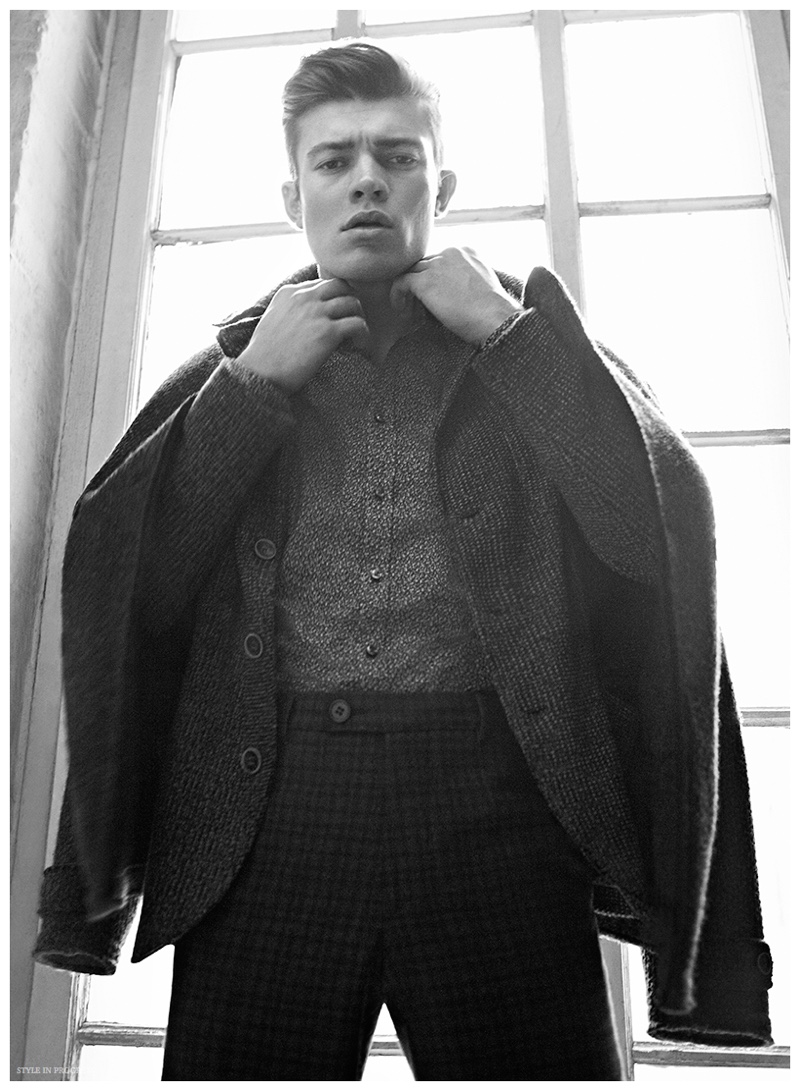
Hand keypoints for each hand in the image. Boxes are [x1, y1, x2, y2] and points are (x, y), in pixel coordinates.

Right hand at [236, 278, 368, 392]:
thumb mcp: (272, 319)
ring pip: (352, 303)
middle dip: (349, 300)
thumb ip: (289, 309)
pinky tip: (360, 346)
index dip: (332, 298)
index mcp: (289, 292)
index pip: (321, 284)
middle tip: (352, 319)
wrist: (260, 372)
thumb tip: (306, 317)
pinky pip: (358, 324)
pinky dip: (364, 335)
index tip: (336, 313)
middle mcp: (304, 297)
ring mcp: (317, 313)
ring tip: (357, 335)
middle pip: (340, 286)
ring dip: (359, 317)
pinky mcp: (327, 332)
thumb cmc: (263, 354)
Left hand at [389, 247, 521, 345]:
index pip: (440, 260)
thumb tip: (452, 295)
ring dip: (409, 292)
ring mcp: (437, 265)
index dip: (434, 279)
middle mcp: (450, 252)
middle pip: (425, 265)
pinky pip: (401, 283)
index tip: (435, 298)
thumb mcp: (482, 285)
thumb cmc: (493, 312)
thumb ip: (466, 281)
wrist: (496, 318)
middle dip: (420, 285)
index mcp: (467, 251)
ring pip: (412, 272)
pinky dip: (398, 296)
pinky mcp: (425, 280)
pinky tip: (402, 311)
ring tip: (411, 311)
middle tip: (420, 307)